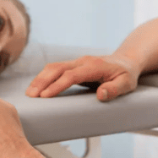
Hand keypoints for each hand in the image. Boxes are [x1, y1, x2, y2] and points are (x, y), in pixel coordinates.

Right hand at [25, 54, 140, 100]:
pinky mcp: (73, 66)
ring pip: (53, 67)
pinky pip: (55, 69)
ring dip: (40, 79)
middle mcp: (83, 61)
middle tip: (31, 96)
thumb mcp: (127, 84)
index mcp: (94, 66)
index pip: (71, 75)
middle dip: (42, 81)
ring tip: (30, 93)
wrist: (126, 61)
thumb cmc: (126, 74)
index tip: (45, 96)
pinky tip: (37, 87)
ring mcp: (77, 62)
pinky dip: (44, 77)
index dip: (57, 85)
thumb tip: (101, 95)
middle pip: (57, 68)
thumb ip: (115, 89)